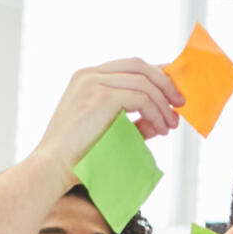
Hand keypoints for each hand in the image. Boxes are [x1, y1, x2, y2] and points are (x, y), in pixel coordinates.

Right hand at [32, 58, 183, 187]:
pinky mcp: (101, 96)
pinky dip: (155, 113)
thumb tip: (161, 119)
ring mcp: (93, 83)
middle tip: (179, 104)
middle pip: (139, 65)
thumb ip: (133, 121)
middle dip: (165, 83)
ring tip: (170, 125)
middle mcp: (89, 75)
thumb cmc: (77, 156)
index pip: (129, 66)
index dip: (155, 74)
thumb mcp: (108, 131)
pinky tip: (160, 129)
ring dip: (162, 104)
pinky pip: (141, 97)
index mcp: (86, 78)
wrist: (53, 167)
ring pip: (144, 82)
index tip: (172, 91)